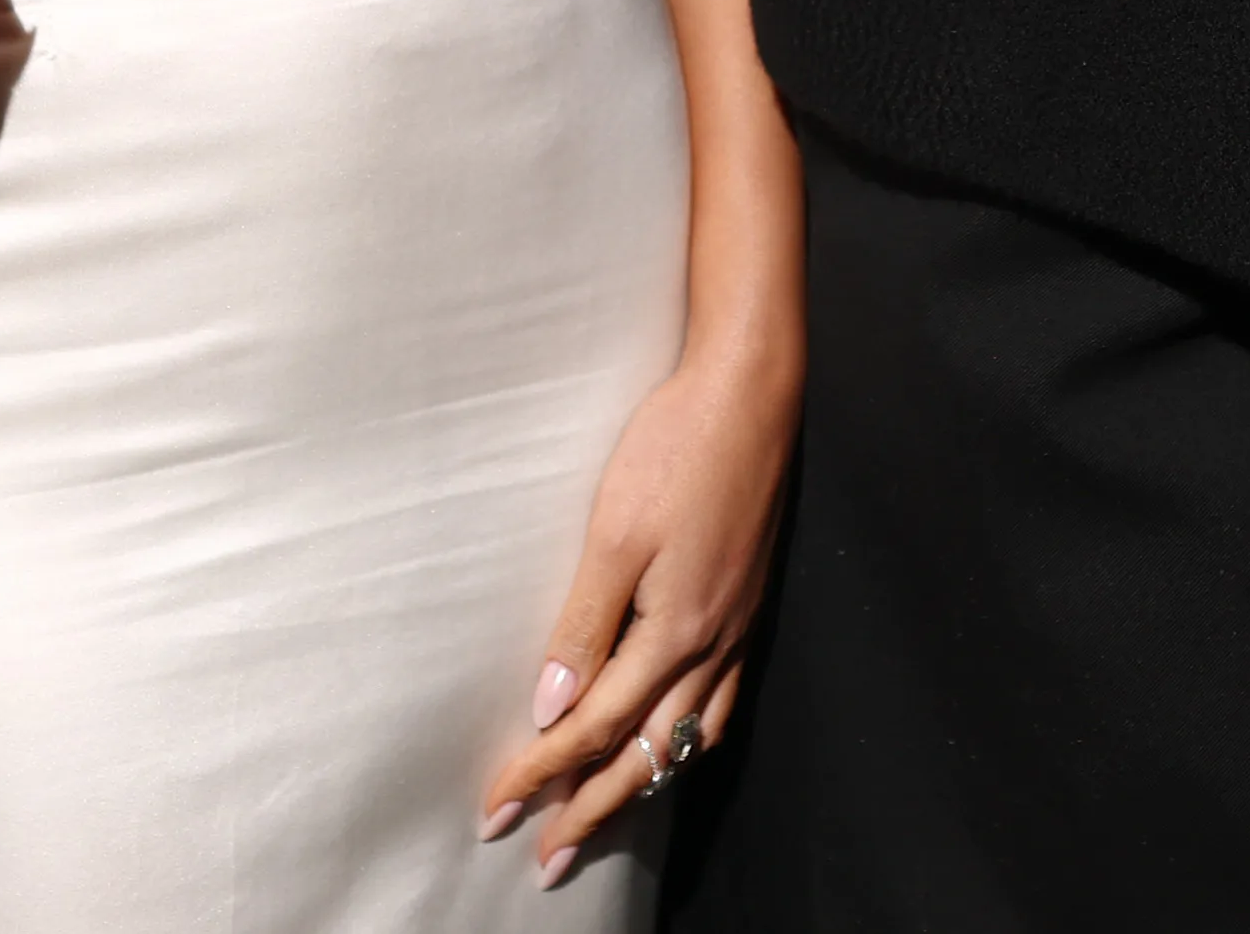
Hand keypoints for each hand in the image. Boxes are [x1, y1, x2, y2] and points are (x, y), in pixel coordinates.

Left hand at [478, 336, 800, 883]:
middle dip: (591, 809)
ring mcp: (735, 627)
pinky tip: (671, 743)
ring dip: (640, 785)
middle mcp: (711, 643)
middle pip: (645, 753)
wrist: (752, 392)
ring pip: (688, 738)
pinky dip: (687, 742)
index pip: (595, 727)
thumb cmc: (676, 447)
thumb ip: (584, 624)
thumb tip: (551, 707)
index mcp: (673, 630)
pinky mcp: (745, 605)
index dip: (543, 773)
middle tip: (546, 858)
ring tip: (602, 818)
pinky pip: (718, 703)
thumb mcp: (616, 531)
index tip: (497, 809)